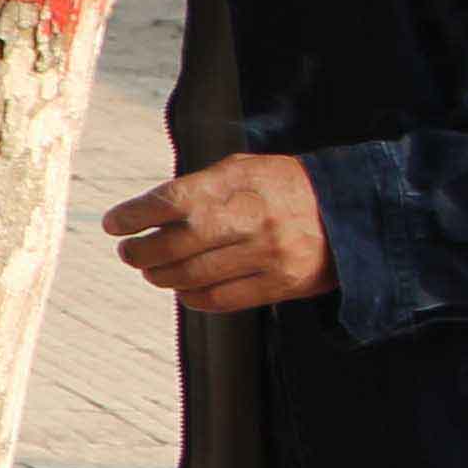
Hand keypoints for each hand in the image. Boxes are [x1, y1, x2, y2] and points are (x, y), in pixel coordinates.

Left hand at [106, 154, 330, 314]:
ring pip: (195, 275)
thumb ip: (201, 187)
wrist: (352, 211)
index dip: (136, 214)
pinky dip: (193, 297)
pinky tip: (182, 289)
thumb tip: (148, 211)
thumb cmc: (283, 187)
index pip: (173, 200)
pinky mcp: (280, 284)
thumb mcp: (245, 169)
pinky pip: (222, 299)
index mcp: (239, 183)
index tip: (115, 223)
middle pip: (177, 244)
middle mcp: (251, 219)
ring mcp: (267, 254)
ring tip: (150, 270)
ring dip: (162, 276)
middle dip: (142, 251)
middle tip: (128, 252)